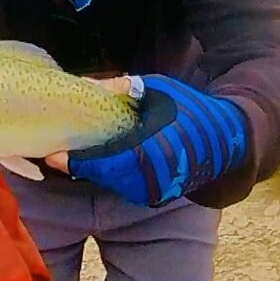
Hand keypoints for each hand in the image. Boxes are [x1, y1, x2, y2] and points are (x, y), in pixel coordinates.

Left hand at [45, 74, 249, 206]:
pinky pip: (122, 186)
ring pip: (109, 183)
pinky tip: (92, 162)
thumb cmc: (192, 109)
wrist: (228, 141)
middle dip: (76, 165)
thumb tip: (88, 85)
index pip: (102, 160)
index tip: (52, 153)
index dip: (74, 160)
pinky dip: (105, 174)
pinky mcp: (154, 196)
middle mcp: (148, 177)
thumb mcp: (159, 89)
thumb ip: (124, 88)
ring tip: (66, 156)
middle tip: (52, 152)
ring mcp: (151, 191)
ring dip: (88, 171)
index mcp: (147, 150)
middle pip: (100, 175)